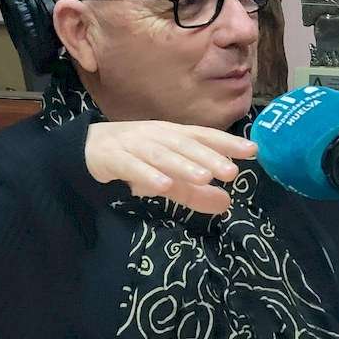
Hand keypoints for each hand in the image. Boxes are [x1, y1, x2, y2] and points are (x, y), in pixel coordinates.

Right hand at [85, 121, 257, 213]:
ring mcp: (133, 144)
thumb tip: (227, 203)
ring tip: (203, 177)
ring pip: (161, 153)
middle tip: (231, 172)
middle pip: (185, 145)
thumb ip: (194, 191)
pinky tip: (162, 186)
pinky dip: (147, 174)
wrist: (86, 149)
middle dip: (209, 157)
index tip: (252, 152)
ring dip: (182, 165)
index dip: (226, 143)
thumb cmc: (134, 158)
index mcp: (172, 135)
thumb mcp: (166, 175)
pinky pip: (131, 166)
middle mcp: (156, 135)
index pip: (203, 136)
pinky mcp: (112, 157)